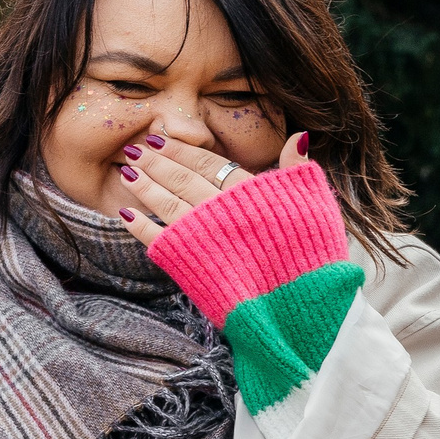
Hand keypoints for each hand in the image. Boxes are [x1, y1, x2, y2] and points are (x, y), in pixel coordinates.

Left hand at [113, 131, 303, 248]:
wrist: (298, 303)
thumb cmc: (313, 254)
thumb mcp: (314, 204)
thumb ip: (297, 169)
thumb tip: (298, 136)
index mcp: (249, 193)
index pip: (209, 163)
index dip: (183, 149)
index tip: (162, 138)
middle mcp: (220, 210)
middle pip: (182, 179)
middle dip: (156, 162)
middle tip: (135, 149)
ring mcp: (200, 236)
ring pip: (165, 203)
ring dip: (144, 186)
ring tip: (127, 172)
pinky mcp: (189, 263)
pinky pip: (156, 239)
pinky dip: (138, 226)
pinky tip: (124, 214)